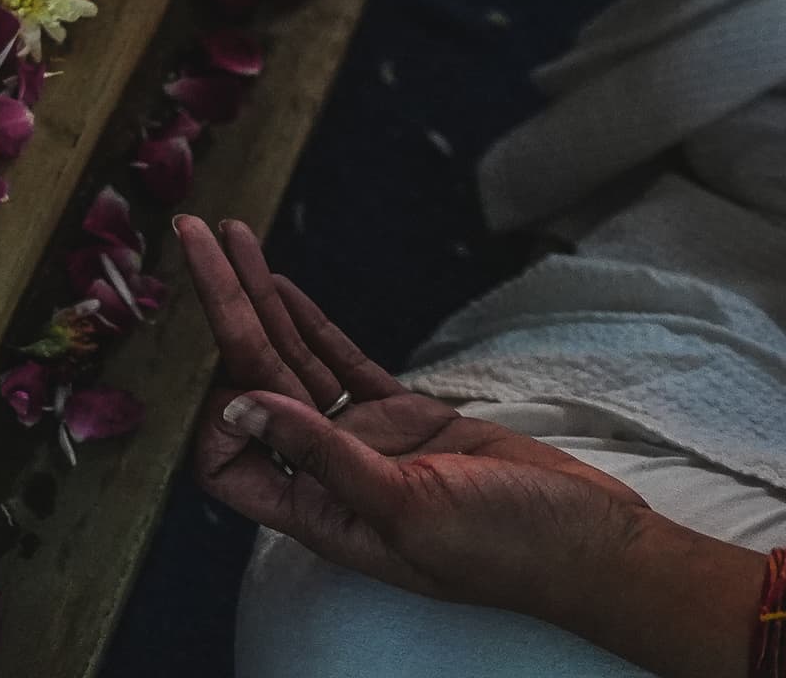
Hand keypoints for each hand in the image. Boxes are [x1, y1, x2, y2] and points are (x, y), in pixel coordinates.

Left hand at [176, 216, 654, 620]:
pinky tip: (279, 283)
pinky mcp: (409, 417)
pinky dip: (310, 322)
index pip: (229, 461)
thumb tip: (241, 408)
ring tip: (228, 236)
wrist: (594, 543)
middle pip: (255, 383)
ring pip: (294, 362)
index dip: (213, 414)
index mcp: (320, 512)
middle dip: (222, 311)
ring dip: (259, 301)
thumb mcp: (410, 508)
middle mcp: (330, 474)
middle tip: (192, 238)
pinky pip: (341, 362)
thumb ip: (324, 460)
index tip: (211, 361)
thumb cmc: (510, 548)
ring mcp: (369, 441)